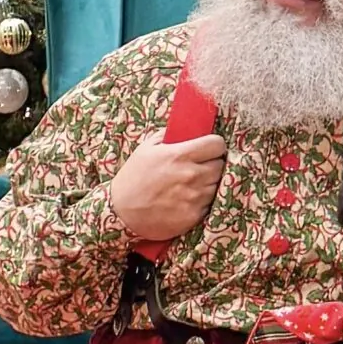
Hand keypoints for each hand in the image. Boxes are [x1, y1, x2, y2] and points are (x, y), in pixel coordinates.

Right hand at [106, 132, 227, 243]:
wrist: (122, 212)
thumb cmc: (133, 177)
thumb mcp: (146, 148)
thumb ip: (170, 135)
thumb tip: (188, 128)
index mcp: (180, 155)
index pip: (218, 144)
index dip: (215, 145)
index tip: (209, 149)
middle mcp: (191, 175)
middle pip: (221, 165)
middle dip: (213, 164)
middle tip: (201, 167)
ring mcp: (194, 197)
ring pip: (217, 185)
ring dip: (209, 183)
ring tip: (193, 184)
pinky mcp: (194, 215)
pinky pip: (210, 204)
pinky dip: (203, 201)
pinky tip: (189, 199)